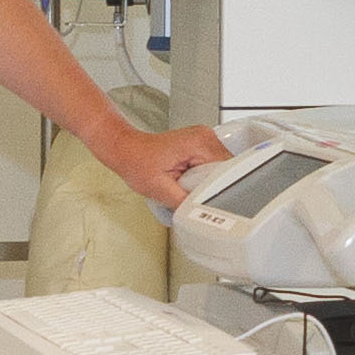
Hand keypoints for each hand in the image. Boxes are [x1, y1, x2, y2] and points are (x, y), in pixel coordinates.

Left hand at [86, 115, 229, 211]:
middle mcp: (206, 138)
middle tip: (187, 191)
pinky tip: (187, 180)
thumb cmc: (136, 162)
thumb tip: (201, 216)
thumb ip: (184, 203)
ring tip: (185, 184)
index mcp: (200, 143)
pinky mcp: (201, 147)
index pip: (227, 172)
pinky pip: (213, 168)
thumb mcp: (159, 189)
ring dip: (207, 184)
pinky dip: (203, 178)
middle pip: (226, 172)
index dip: (218, 191)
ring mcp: (205, 140)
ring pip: (221, 171)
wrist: (127, 150)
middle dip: (211, 188)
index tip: (204, 201)